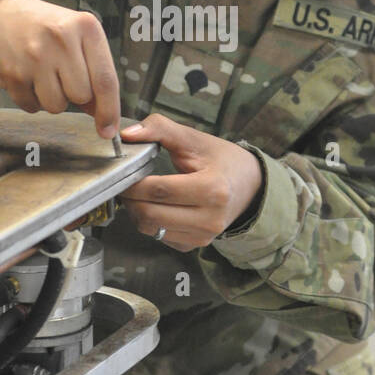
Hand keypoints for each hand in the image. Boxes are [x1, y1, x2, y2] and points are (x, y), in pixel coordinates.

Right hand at [0, 0, 120, 137]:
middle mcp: (61, 39)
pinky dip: (31, 99)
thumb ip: (94, 71)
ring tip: (43, 74)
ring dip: (52, 99)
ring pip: (57, 106)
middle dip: (74, 95)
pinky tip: (26, 76)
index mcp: (85, 26)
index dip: (109, 110)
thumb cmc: (44, 28)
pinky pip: (32, 107)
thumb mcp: (76, 36)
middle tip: (61, 74)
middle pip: (81, 96)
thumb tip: (103, 116)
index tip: (109, 130)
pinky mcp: (12, 73)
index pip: (105, 79)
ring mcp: (35, 56)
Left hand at [119, 114, 263, 250]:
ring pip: (151, 229)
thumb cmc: (222, 160)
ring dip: (137, 212)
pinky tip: (156, 206)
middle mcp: (210, 218)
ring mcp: (204, 235)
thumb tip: (127, 134)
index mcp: (213, 189)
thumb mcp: (195, 139)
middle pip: (151, 215)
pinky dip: (151, 222)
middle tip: (125, 184)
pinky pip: (160, 237)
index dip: (134, 183)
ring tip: (139, 193)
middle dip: (130, 199)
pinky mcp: (196, 245)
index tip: (123, 174)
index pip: (160, 191)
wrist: (250, 186)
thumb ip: (160, 129)